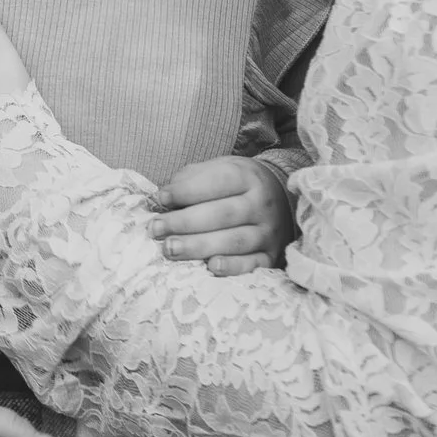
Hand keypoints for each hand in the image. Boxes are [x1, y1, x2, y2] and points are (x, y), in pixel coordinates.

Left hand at [150, 155, 295, 274]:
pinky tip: (211, 267)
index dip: (187, 191)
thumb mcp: (219, 169)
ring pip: (234, 241)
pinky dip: (232, 267)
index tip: (161, 198)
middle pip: (222, 214)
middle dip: (185, 222)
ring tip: (170, 249)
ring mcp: (268, 232)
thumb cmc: (237, 184)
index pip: (218, 182)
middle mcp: (261, 204)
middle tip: (156, 229)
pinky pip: (252, 264)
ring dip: (199, 246)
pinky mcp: (271, 255)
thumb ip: (192, 179)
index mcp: (248, 177)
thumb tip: (163, 197)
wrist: (280, 199)